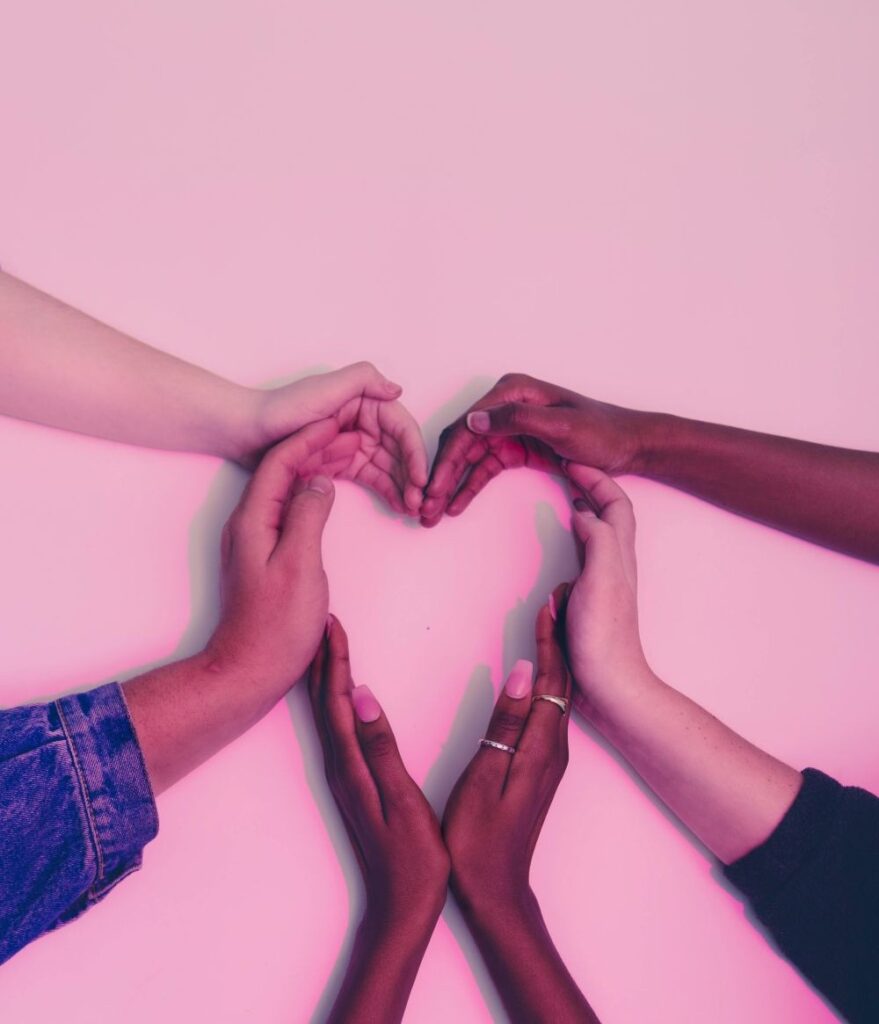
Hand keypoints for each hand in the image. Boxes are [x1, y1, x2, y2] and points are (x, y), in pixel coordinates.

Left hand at [204, 418, 354, 697]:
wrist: (250, 669)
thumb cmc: (276, 625)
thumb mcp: (300, 565)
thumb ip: (309, 516)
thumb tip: (321, 481)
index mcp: (253, 519)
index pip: (280, 462)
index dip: (309, 437)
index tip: (338, 419)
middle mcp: (249, 523)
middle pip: (281, 469)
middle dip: (314, 446)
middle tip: (351, 431)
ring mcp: (255, 539)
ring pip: (286, 488)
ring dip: (314, 467)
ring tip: (347, 453)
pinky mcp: (265, 554)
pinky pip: (289, 509)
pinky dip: (312, 493)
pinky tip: (329, 494)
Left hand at [241, 361, 427, 515]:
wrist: (244, 432)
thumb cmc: (281, 410)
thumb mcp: (323, 389)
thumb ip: (362, 380)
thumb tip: (397, 389)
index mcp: (361, 400)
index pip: (399, 426)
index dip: (414, 452)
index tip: (421, 479)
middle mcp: (360, 420)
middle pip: (398, 449)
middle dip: (412, 475)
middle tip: (420, 502)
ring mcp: (349, 443)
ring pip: (388, 466)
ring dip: (403, 486)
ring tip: (412, 509)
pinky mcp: (338, 462)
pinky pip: (370, 477)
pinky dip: (386, 490)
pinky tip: (398, 505)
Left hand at [309, 616, 449, 926]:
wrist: (401, 907)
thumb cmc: (412, 858)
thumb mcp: (401, 800)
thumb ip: (381, 748)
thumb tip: (363, 697)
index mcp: (351, 765)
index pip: (338, 700)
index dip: (335, 660)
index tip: (332, 622)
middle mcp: (340, 767)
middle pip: (326, 702)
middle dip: (325, 659)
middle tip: (325, 621)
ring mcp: (345, 777)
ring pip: (330, 715)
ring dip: (329, 678)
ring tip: (330, 647)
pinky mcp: (354, 784)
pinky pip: (339, 730)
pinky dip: (338, 703)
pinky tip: (345, 698)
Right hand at [421, 372, 648, 524]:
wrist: (629, 445)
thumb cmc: (602, 432)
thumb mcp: (561, 426)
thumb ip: (517, 419)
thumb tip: (474, 420)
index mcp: (513, 392)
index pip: (466, 427)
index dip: (445, 459)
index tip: (432, 487)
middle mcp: (505, 406)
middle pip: (461, 442)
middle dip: (440, 476)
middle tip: (424, 506)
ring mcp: (509, 428)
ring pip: (468, 459)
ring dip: (449, 485)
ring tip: (432, 512)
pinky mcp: (516, 448)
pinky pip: (484, 468)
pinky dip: (468, 487)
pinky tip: (454, 505)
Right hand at [443, 588, 571, 913]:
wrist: (497, 889)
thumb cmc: (479, 839)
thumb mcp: (484, 778)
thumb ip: (503, 725)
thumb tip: (521, 672)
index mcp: (539, 747)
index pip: (550, 680)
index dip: (549, 640)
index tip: (548, 604)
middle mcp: (553, 748)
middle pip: (561, 682)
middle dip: (559, 638)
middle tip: (555, 600)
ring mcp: (550, 759)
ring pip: (558, 695)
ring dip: (555, 657)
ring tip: (550, 624)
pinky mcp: (541, 767)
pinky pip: (549, 711)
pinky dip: (546, 682)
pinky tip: (536, 674)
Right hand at [563, 463, 651, 721]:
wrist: (610, 684)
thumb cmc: (605, 635)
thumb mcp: (602, 578)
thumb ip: (597, 539)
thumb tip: (584, 511)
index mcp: (619, 554)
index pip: (616, 503)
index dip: (598, 478)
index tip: (573, 461)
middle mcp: (615, 563)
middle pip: (610, 512)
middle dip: (593, 485)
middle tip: (568, 469)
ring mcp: (603, 581)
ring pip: (598, 532)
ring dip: (585, 508)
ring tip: (565, 494)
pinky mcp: (590, 599)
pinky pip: (583, 555)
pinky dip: (574, 537)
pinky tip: (560, 543)